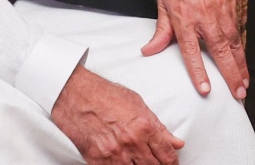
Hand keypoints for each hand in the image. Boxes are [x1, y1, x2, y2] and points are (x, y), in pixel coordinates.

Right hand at [51, 65, 182, 164]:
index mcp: (144, 127)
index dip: (172, 161)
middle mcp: (131, 142)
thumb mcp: (139, 105)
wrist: (77, 97)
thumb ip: (159, 127)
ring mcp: (114, 154)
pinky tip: (126, 163)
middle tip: (158, 163)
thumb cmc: (106, 96)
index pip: (166, 154)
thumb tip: (176, 143)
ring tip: (142, 162)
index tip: (172, 162)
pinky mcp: (98, 161)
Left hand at [142, 0, 247, 99]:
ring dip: (240, 63)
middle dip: (231, 74)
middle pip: (221, 51)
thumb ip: (161, 30)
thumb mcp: (162, 0)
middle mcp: (205, 14)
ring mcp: (221, 7)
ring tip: (245, 82)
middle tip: (239, 93)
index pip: (192, 51)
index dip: (200, 73)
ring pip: (233, 41)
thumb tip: (150, 51)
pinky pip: (236, 27)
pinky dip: (239, 45)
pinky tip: (241, 57)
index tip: (206, 90)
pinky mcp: (230, 0)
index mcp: (184, 16)